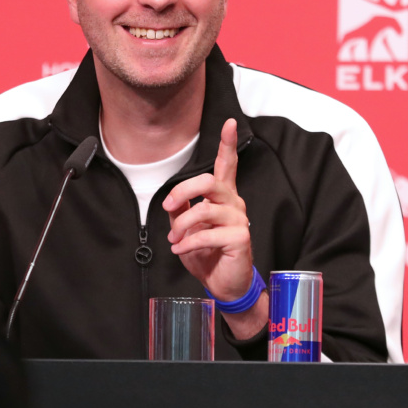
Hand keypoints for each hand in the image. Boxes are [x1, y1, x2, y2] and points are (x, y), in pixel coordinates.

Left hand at [163, 118, 253, 300]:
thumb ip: (181, 210)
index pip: (228, 165)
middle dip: (182, 191)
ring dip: (181, 225)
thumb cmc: (207, 255)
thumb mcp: (187, 230)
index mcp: (223, 197)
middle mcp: (234, 204)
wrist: (224, 284)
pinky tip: (180, 249)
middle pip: (209, 181)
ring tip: (174, 239)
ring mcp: (239, 220)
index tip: (228, 123)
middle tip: (167, 206)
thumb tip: (172, 199)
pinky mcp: (240, 239)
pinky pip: (207, 235)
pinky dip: (188, 243)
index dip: (228, 143)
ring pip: (204, 210)